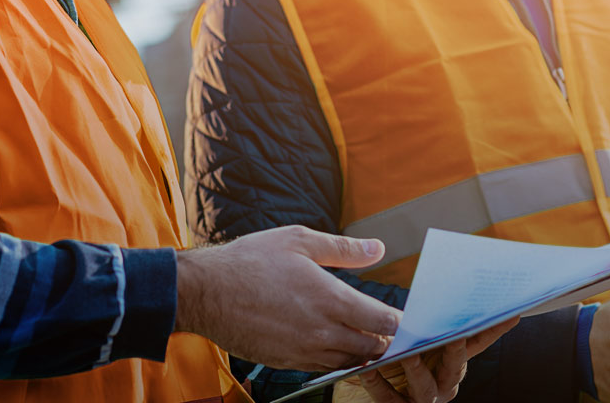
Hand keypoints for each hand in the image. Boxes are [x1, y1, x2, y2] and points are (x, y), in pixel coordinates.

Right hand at [174, 225, 399, 372]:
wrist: (205, 292)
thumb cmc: (250, 260)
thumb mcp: (298, 240)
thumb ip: (342, 249)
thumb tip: (378, 249)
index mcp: (330, 298)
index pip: (383, 321)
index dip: (399, 321)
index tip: (403, 315)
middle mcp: (322, 331)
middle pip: (373, 348)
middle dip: (386, 340)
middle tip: (390, 330)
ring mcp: (304, 351)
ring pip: (350, 362)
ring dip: (362, 352)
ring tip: (366, 337)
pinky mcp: (287, 363)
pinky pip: (324, 368)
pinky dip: (336, 359)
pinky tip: (333, 344)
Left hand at [339, 319, 517, 402]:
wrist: (375, 393)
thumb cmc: (398, 356)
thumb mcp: (416, 335)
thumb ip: (427, 319)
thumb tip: (440, 286)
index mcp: (452, 362)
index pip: (477, 342)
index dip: (494, 329)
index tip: (510, 313)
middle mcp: (444, 383)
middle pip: (455, 367)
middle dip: (455, 350)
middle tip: (453, 334)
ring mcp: (424, 399)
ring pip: (425, 387)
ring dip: (416, 369)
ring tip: (406, 354)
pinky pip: (389, 398)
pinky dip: (378, 383)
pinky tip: (368, 368)